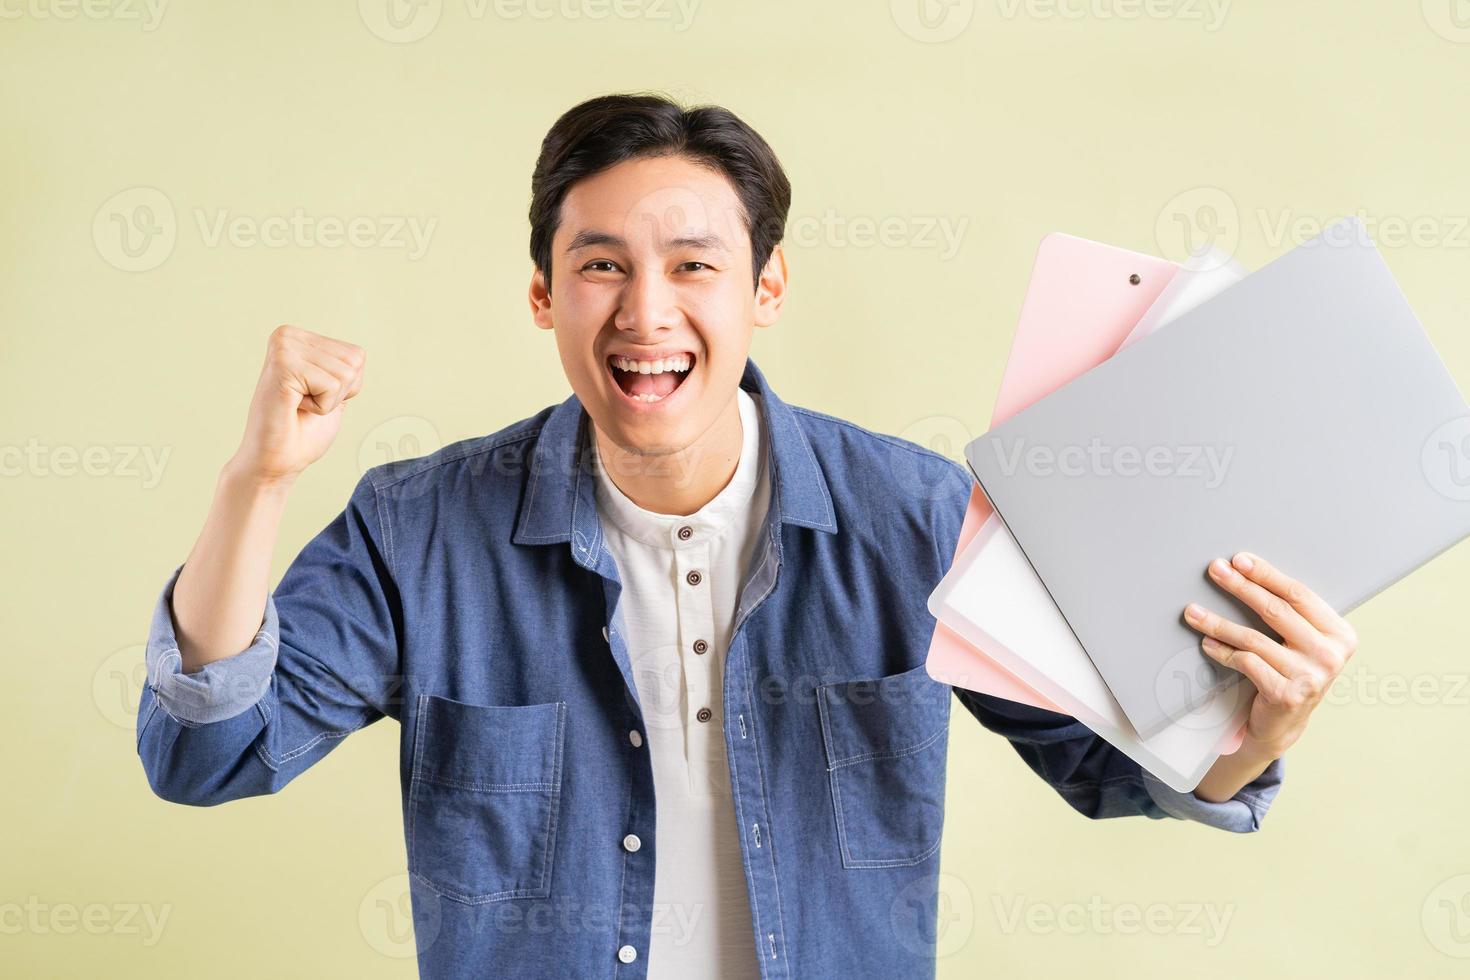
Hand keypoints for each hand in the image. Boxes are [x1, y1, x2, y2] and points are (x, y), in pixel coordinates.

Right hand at [229, 324, 366, 485]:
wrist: (276, 461)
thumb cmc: (302, 432)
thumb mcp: (332, 394)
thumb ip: (341, 371)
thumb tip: (357, 356)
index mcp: (298, 337)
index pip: (357, 356)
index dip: (345, 388)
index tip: (312, 398)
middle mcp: (287, 335)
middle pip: (354, 362)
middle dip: (338, 393)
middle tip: (305, 405)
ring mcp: (283, 347)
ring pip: (345, 373)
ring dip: (329, 400)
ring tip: (298, 406)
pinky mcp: (283, 365)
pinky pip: (332, 385)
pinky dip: (321, 407)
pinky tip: (293, 408)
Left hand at [1184, 552, 1356, 758]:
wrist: (1284, 724)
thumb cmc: (1290, 672)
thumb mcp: (1301, 641)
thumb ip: (1291, 613)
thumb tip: (1245, 570)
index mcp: (1341, 634)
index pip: (1299, 594)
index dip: (1266, 574)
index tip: (1239, 560)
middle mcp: (1331, 655)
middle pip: (1276, 610)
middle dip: (1240, 587)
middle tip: (1215, 570)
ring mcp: (1310, 677)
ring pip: (1254, 638)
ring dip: (1218, 623)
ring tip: (1193, 612)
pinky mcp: (1286, 694)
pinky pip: (1245, 663)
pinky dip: (1222, 652)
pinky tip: (1207, 644)